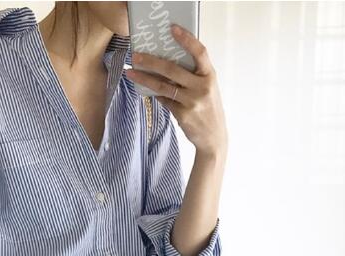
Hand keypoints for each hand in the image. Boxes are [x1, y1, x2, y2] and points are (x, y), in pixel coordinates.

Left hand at [124, 24, 227, 156]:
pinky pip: (164, 100)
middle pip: (172, 69)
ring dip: (144, 79)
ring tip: (131, 73)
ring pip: (163, 86)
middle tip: (136, 56)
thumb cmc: (209, 108)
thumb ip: (194, 76)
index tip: (172, 29)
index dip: (187, 39)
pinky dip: (153, 93)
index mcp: (210, 76)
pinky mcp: (182, 114)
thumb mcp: (208, 88)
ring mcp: (191, 101)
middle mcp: (201, 87)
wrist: (214, 136)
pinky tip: (144, 89)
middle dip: (151, 61)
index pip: (200, 52)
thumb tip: (167, 63)